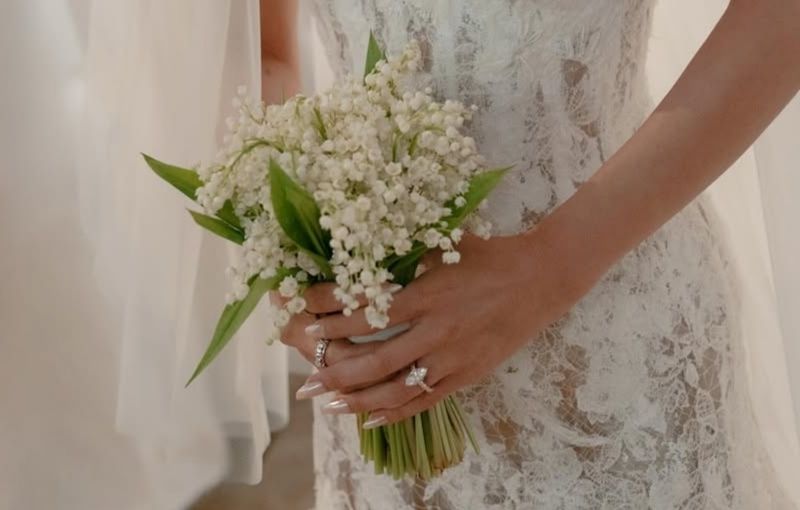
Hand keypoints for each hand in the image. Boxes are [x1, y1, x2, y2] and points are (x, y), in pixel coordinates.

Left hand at [295, 227, 594, 425]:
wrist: (542, 278)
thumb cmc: (491, 256)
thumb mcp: (446, 245)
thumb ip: (407, 252)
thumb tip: (365, 246)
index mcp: (426, 294)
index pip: (367, 308)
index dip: (330, 311)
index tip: (302, 311)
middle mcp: (435, 329)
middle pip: (374, 358)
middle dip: (333, 369)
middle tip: (303, 379)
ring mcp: (452, 357)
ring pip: (396, 388)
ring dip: (358, 399)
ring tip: (327, 404)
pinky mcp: (467, 375)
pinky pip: (426, 400)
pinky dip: (396, 413)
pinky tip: (370, 420)